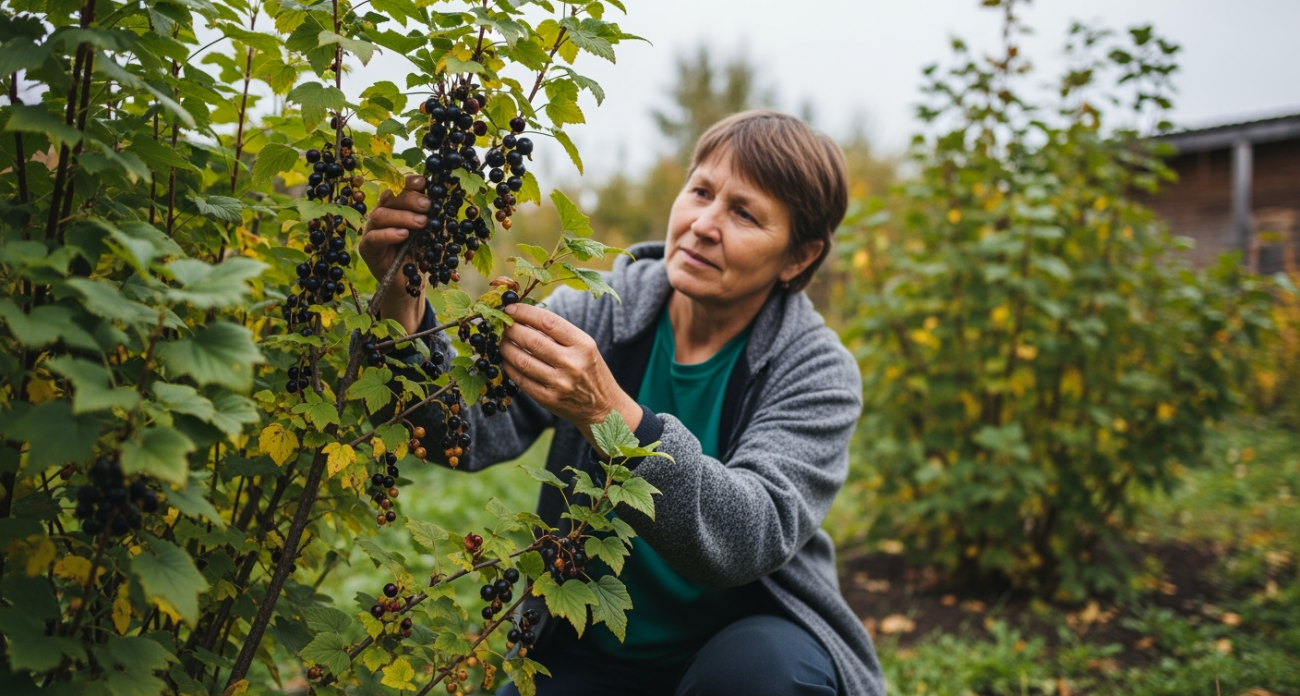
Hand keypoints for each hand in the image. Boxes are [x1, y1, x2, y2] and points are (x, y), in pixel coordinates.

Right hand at [358, 174, 430, 332]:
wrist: (409, 283)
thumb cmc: (421, 255)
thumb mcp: (432, 234)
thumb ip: (436, 219)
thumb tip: (450, 202)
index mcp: (397, 206)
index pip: (400, 187)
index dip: (410, 181)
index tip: (425, 182)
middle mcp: (382, 213)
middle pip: (390, 197)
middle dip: (410, 198)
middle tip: (428, 206)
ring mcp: (372, 230)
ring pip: (380, 215)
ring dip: (403, 216)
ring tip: (422, 223)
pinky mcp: (367, 248)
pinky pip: (374, 237)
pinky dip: (389, 234)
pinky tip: (403, 235)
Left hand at [499, 303, 642, 454]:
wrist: (603, 407)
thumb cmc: (590, 371)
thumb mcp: (584, 347)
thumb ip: (558, 334)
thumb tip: (524, 317)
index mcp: (583, 344)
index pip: (549, 322)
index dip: (525, 312)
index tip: (510, 307)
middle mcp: (572, 363)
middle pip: (532, 340)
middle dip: (511, 329)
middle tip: (501, 324)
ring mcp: (560, 383)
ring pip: (522, 360)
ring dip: (506, 348)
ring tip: (501, 341)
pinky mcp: (549, 400)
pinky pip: (521, 380)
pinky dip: (509, 368)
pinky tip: (507, 360)